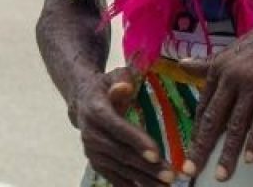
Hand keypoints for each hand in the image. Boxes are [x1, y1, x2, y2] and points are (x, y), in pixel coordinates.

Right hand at [73, 69, 171, 185]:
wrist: (82, 103)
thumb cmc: (106, 88)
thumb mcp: (113, 76)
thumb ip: (121, 79)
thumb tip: (125, 86)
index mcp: (96, 111)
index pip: (118, 128)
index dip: (136, 142)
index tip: (156, 154)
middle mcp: (91, 134)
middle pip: (121, 153)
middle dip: (146, 167)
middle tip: (170, 175)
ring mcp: (92, 151)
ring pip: (119, 168)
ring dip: (142, 179)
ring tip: (165, 185)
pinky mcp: (96, 162)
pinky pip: (113, 177)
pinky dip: (129, 186)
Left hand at [177, 1, 252, 180]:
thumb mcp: (238, 49)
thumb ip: (211, 62)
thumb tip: (185, 65)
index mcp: (220, 66)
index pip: (204, 106)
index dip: (197, 132)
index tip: (190, 152)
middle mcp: (231, 73)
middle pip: (213, 118)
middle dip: (201, 147)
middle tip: (190, 170)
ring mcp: (251, 79)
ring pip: (236, 123)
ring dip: (228, 153)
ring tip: (222, 175)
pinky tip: (252, 159)